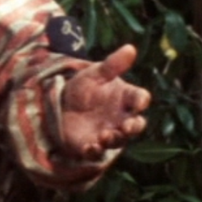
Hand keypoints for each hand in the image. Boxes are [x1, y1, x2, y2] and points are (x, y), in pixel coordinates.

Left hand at [59, 44, 151, 158]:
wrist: (61, 103)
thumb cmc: (84, 87)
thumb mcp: (95, 73)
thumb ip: (112, 64)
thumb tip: (130, 48)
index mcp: (126, 98)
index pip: (140, 99)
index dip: (141, 101)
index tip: (139, 101)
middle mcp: (121, 118)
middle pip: (136, 126)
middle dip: (134, 127)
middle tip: (128, 126)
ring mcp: (108, 133)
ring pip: (118, 141)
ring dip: (114, 139)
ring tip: (105, 135)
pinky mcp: (91, 145)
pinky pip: (96, 153)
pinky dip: (94, 152)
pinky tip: (89, 147)